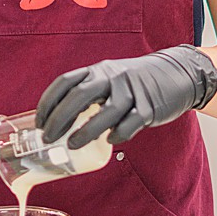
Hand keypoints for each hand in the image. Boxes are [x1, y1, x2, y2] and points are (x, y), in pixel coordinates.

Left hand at [37, 46, 216, 148]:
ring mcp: (132, 92)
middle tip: (48, 138)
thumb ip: (88, 94)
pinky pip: (130, 124)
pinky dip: (118, 134)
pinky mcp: (150, 107)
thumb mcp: (109, 78)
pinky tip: (110, 141)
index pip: (66, 82)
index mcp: (98, 70)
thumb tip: (60, 121)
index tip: (40, 122)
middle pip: (81, 96)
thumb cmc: (134, 83)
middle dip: (60, 118)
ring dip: (85, 131)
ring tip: (71, 145)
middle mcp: (112, 77)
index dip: (49, 102)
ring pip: (105, 113)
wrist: (176, 74)